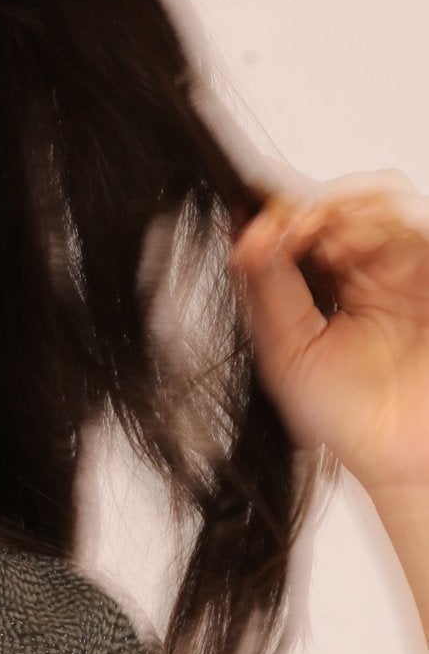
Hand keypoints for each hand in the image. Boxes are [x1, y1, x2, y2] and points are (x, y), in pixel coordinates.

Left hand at [228, 171, 428, 503]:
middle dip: (299, 205)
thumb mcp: (286, 352)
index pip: (300, 226)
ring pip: (378, 196)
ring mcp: (407, 264)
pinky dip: (377, 220)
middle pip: (337, 200)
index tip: (242, 223)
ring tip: (306, 234)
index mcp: (332, 286)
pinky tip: (345, 246)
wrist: (400, 458)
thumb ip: (266, 292)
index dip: (272, 214)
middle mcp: (371, 269)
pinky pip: (415, 222)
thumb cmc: (351, 419)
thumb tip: (242, 236)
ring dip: (336, 205)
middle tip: (273, 228)